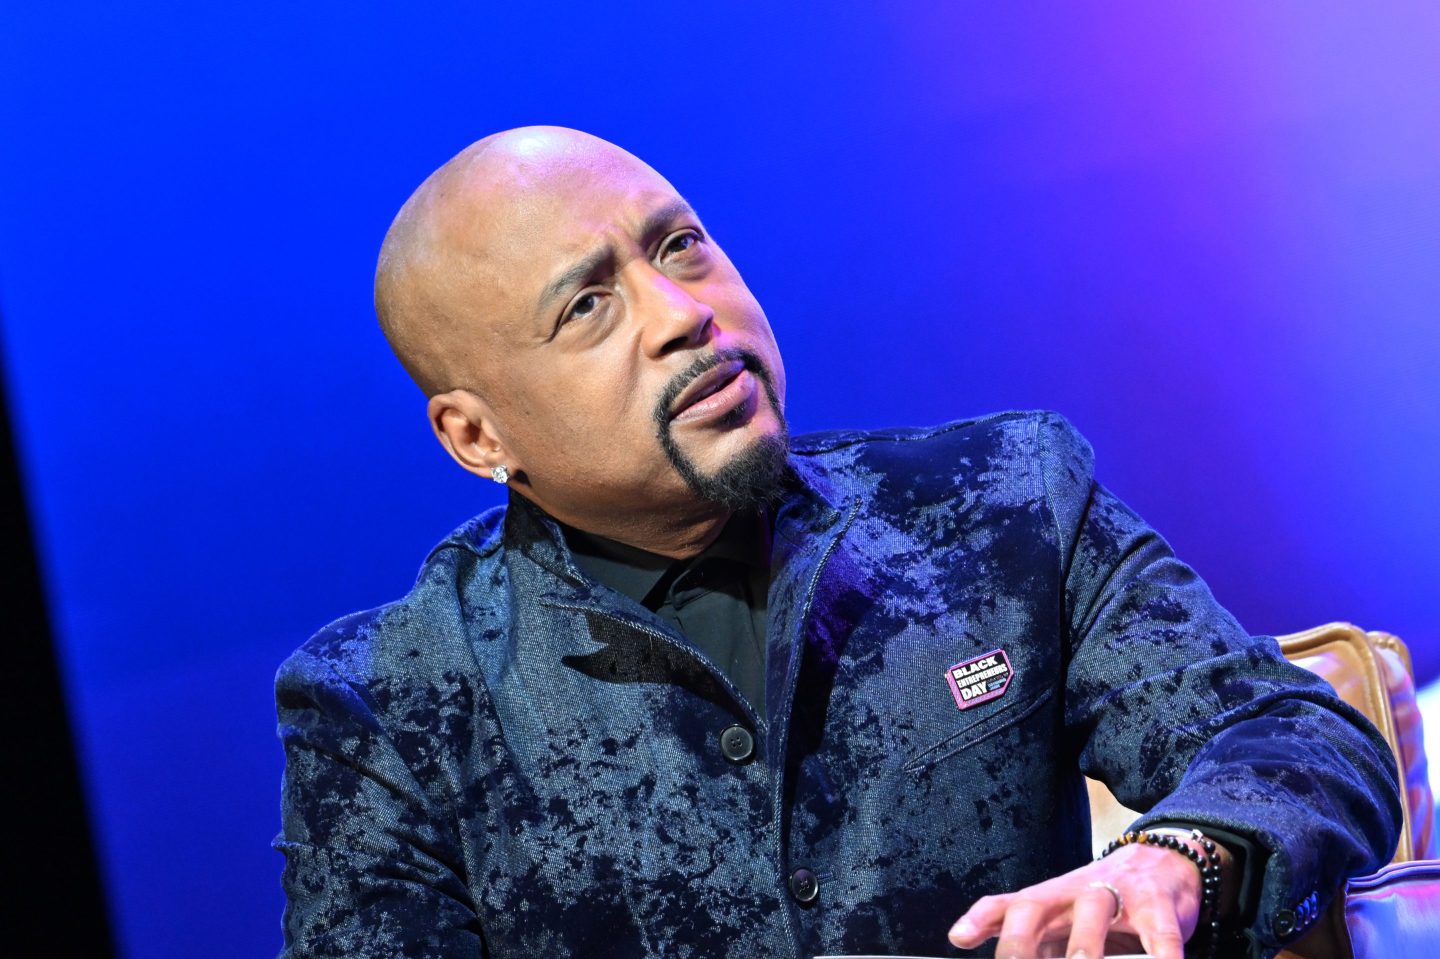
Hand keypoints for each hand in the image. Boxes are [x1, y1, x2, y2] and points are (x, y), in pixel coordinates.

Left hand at [947, 841, 1209, 958]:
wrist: (1164, 860)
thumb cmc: (1103, 901)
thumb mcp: (1063, 917)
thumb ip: (1033, 940)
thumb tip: (976, 945)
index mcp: (1051, 899)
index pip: (1008, 905)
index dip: (982, 919)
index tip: (959, 937)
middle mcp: (1076, 892)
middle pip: (1036, 904)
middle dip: (1020, 939)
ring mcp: (1118, 895)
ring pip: (1093, 909)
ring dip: (1084, 943)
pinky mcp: (1159, 908)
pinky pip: (1160, 934)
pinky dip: (1161, 956)